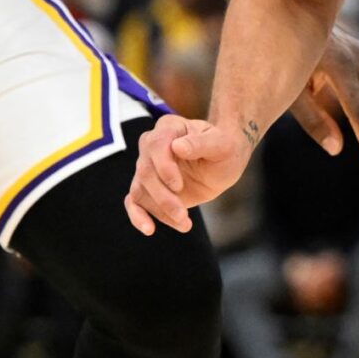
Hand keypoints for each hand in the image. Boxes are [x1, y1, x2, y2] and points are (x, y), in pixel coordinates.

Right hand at [125, 113, 251, 233]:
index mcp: (168, 128)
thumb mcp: (222, 144)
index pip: (156, 145)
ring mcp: (147, 168)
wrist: (224, 162)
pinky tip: (149, 229)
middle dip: (163, 197)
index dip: (164, 167)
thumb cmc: (224, 148)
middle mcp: (151, 146)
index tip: (178, 186)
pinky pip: (134, 202)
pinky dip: (138, 216)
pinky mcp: (148, 189)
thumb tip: (177, 147)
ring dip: (159, 210)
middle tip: (183, 215)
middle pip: (146, 172)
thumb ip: (202, 143)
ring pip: (140, 190)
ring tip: (184, 224)